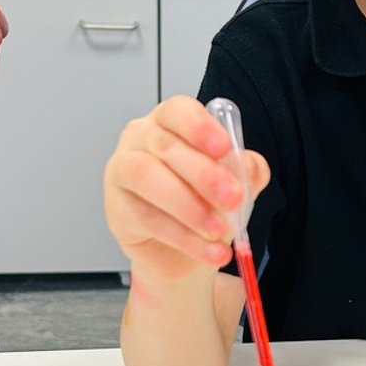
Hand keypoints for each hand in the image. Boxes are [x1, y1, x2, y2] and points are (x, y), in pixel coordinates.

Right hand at [104, 95, 270, 283]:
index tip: (224, 147)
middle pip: (166, 146)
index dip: (200, 127)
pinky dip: (185, 238)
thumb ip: (246, 171)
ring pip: (148, 178)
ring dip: (190, 207)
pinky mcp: (116, 208)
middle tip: (233, 198)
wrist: (181, 254)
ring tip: (220, 230)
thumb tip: (250, 166)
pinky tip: (210, 250)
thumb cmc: (203, 205)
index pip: (178, 111)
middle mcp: (141, 140)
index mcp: (170, 123)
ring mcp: (122, 172)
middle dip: (204, 174)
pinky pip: (148, 219)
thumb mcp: (233, 185)